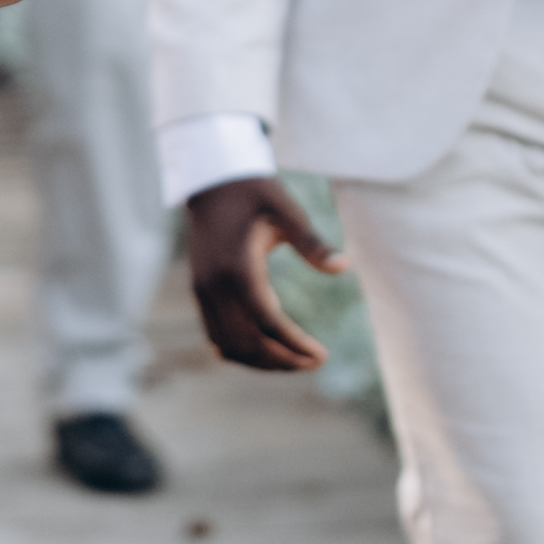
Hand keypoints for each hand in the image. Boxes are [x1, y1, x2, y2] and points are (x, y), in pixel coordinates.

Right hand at [186, 172, 342, 376]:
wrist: (212, 181)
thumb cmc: (255, 193)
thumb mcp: (287, 212)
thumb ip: (312, 243)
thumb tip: (344, 266)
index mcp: (239, 268)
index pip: (268, 322)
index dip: (295, 345)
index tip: (322, 355)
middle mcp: (216, 286)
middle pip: (248, 342)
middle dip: (284, 360)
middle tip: (316, 361)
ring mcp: (203, 292)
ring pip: (229, 346)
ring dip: (262, 361)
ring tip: (295, 360)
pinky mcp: (199, 292)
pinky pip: (216, 336)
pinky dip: (240, 351)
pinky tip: (265, 351)